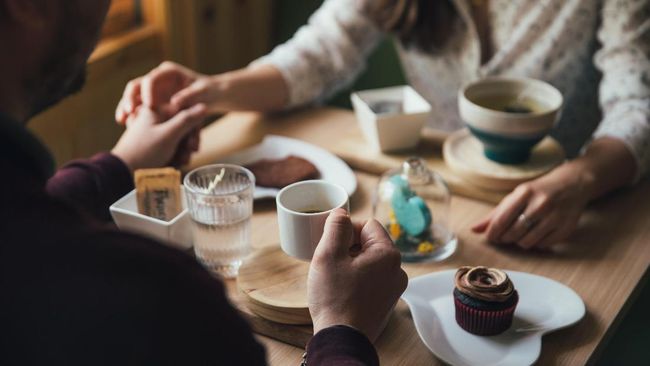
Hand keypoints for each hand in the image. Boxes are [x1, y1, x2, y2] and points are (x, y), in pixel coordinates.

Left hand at [111, 104, 206, 170]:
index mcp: (156, 109)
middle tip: (188, 154)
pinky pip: (170, 147)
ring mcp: (153, 132)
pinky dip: (174, 155)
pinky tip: (174, 164)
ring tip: (180, 162)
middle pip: (182, 126)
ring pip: (178, 138)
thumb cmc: (144, 151)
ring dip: (182, 151)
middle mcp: (155, 119)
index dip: (193, 127)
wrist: (123, 172)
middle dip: (187, 142)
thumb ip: (187, 120)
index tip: (193, 142)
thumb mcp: (169, 134)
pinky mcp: (153, 144)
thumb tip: (203, 106)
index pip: (184, 111)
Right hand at [115, 61, 222, 123]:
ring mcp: (154, 90)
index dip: (147, 91)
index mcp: (169, 72)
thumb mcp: (202, 93)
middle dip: (130, 98)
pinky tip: (127, 125)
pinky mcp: (153, 101)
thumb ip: (190, 96)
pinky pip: (138, 107)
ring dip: (126, 107)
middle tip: (128, 112)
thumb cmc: (210, 92)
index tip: (149, 105)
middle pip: (137, 86)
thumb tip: (175, 102)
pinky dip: (132, 115)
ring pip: (134, 97)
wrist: (213, 96)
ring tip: (122, 121)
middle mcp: (158, 78)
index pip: (152, 78)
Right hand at [308, 209, 407, 341]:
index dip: (346, 229)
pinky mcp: (386, 302)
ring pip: (370, 262)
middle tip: (329, 261)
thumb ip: (336, 227)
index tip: (331, 243)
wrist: (341, 339)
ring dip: (351, 263)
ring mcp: (394, 288)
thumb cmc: (335, 298)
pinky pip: (371, 279)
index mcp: (388, 254)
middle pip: (370, 243)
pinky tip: (341, 290)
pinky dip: (356, 279)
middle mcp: (397, 270)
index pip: (367, 224)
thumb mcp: (328, 255)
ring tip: (334, 277)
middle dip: (348, 247)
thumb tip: (341, 213)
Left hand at [472, 163, 592, 248]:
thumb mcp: (516, 196)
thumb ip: (495, 214)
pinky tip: (536, 234)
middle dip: (505, 238)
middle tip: (504, 236)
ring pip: (527, 242)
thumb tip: (474, 230)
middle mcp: (541, 204)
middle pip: (513, 233)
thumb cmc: (538, 191)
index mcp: (525, 193)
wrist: (572, 184)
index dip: (492, 232)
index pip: (502, 219)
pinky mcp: (566, 228)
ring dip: (519, 242)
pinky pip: (542, 245)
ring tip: (520, 234)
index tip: (490, 237)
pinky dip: (535, 243)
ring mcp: (555, 217)